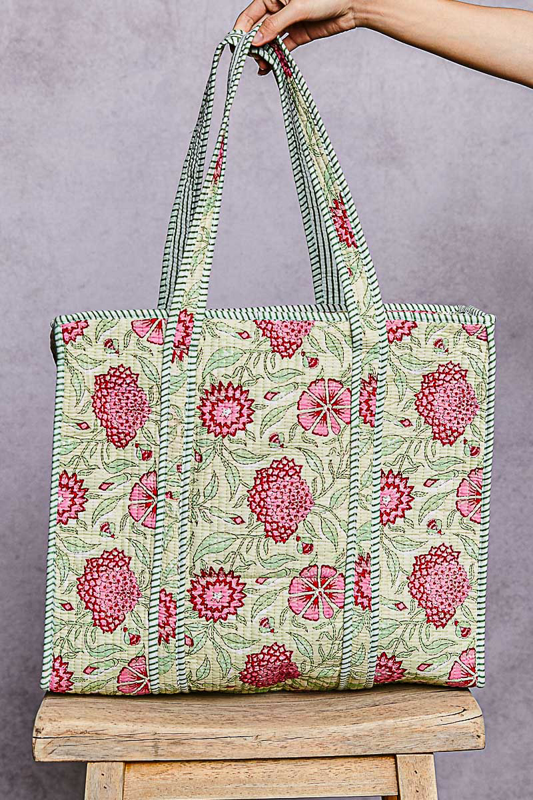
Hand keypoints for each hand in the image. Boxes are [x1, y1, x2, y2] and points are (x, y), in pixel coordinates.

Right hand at [235, 0, 359, 72]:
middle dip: (253, 46)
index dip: (241, 31)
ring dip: (263, 54)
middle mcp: (277, 9)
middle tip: (253, 59)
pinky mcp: (297, 35)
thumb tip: (256, 41)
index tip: (236, 47)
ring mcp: (287, 23)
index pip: (249, 15)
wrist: (351, 5)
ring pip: (268, 41)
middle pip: (257, 30)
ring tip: (262, 66)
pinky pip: (282, 48)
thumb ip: (275, 25)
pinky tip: (269, 67)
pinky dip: (276, 58)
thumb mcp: (297, 8)